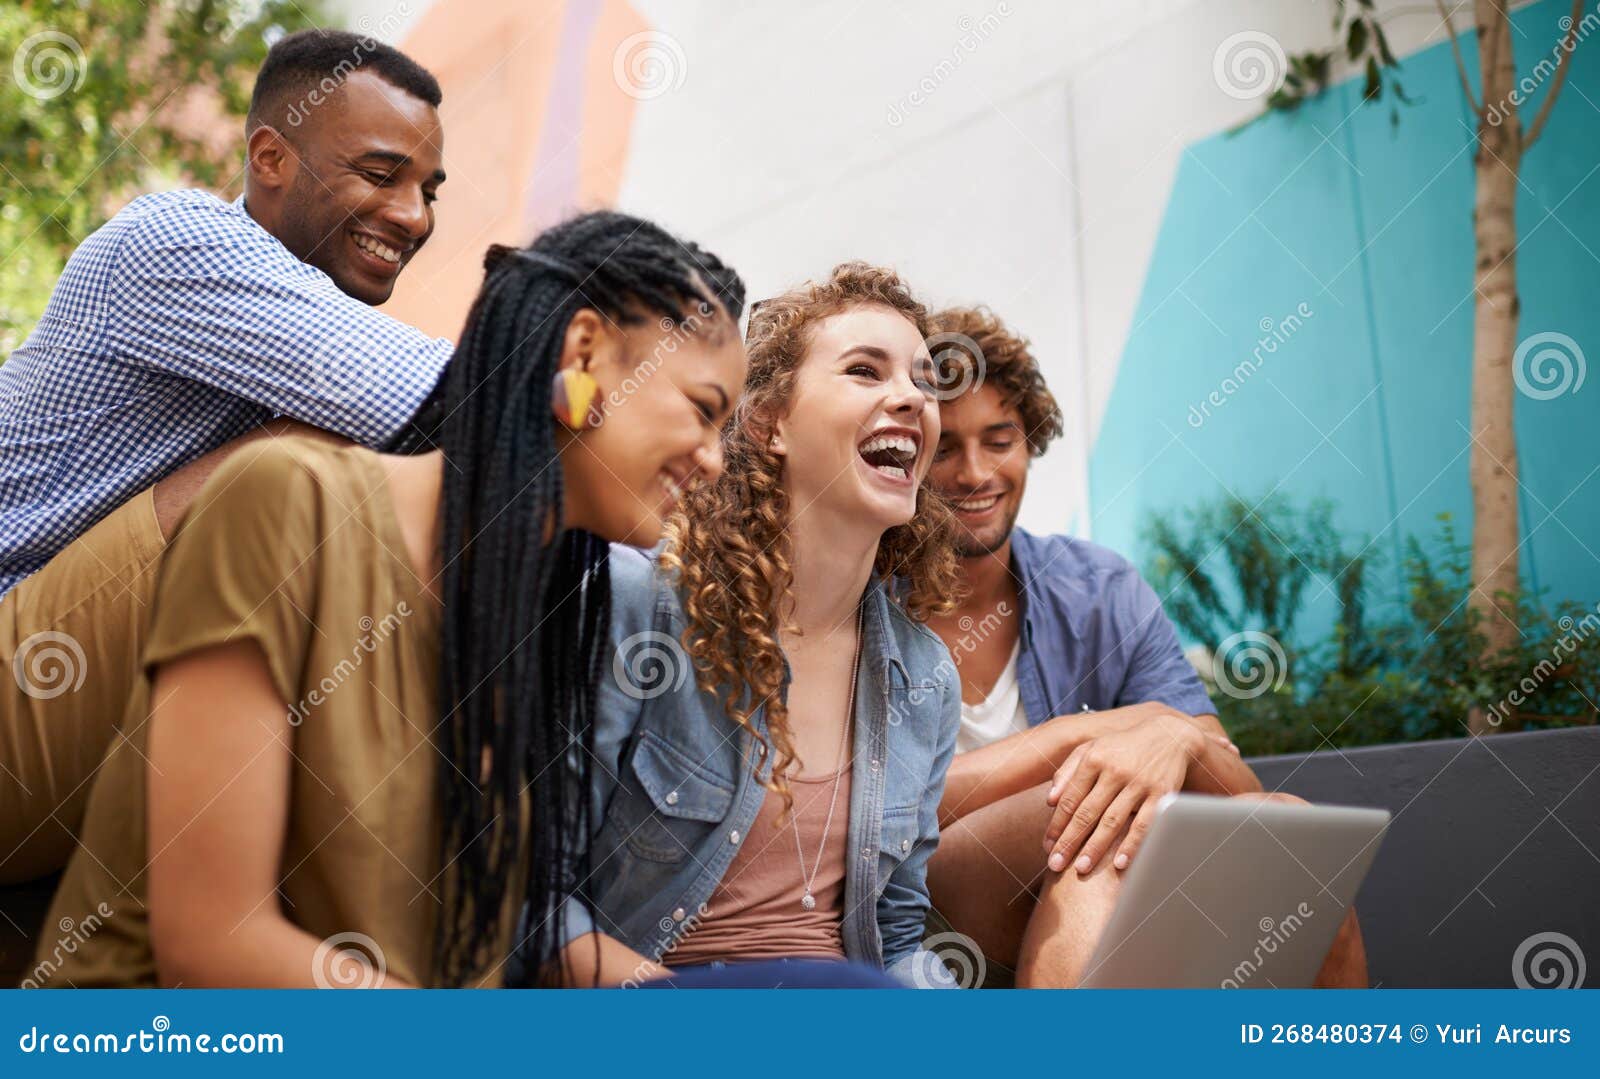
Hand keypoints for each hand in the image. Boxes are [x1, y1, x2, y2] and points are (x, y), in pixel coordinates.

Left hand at [1042, 714, 1221, 874]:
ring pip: (1112, 820)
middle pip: (1087, 812)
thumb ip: (1068, 772)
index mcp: (1093, 759)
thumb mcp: (1092, 749)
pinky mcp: (1162, 794)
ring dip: (1095, 847)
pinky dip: (1132, 844)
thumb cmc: (1123, 747)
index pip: (1069, 798)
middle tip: (1056, 864)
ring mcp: (1139, 783)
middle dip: (1069, 841)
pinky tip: (1121, 863)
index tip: (1047, 846)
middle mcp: (1114, 771)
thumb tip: (1049, 801)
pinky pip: (1145, 824)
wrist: (1169, 735)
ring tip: (1081, 869)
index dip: (1056, 824)